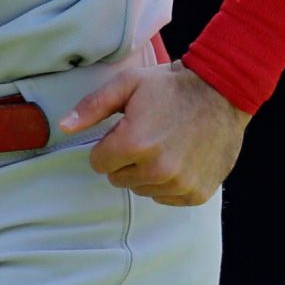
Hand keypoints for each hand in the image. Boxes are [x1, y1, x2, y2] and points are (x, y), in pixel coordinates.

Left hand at [61, 63, 249, 205]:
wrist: (222, 94)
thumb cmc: (170, 87)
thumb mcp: (127, 85)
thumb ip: (91, 107)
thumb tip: (63, 127)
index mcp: (134, 144)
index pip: (98, 163)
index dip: (107, 146)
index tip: (123, 131)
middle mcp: (158, 170)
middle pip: (118, 179)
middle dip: (125, 160)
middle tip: (146, 136)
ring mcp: (180, 184)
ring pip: (142, 189)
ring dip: (146, 173)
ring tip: (165, 145)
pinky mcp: (198, 194)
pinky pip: (167, 199)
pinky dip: (168, 184)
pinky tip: (179, 159)